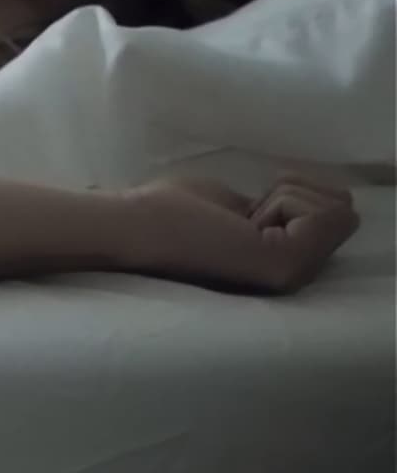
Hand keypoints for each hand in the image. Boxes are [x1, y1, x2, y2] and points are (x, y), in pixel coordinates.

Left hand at [118, 174, 359, 293]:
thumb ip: (266, 209)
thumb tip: (290, 194)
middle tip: (238, 218)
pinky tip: (244, 222)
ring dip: (282, 198)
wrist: (134, 228)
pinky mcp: (287, 265)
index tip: (242, 212)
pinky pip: (322, 212)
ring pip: (333, 209)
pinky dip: (282, 201)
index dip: (289, 194)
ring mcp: (294, 275)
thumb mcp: (231, 203)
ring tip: (236, 222)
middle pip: (339, 209)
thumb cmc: (169, 211)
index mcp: (279, 263)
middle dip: (289, 195)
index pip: (331, 215)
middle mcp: (295, 277)